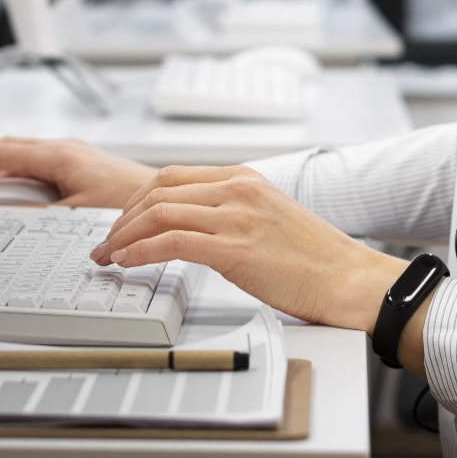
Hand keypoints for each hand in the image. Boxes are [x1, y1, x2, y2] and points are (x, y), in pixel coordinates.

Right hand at [0, 137, 153, 208]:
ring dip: (1, 179)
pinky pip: (40, 168)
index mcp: (58, 155)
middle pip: (8, 152)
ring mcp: (73, 156)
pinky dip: (21, 183)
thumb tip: (5, 216)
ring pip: (24, 160)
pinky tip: (19, 204)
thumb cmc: (128, 204)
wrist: (164, 202)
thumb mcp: (74, 215)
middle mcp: (64, 149)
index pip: (1, 152)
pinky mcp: (81, 166)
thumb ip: (37, 214)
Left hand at [89, 164, 426, 371]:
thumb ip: (231, 213)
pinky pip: (171, 241)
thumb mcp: (268, 217)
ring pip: (158, 212)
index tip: (122, 223)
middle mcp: (236, 189)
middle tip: (106, 241)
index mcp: (243, 178)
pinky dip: (140, 250)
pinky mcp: (234, 247)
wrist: (349, 280)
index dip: (138, 200)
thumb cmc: (314, 260)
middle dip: (123, 217)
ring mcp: (235, 216)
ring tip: (109, 256)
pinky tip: (128, 262)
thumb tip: (190, 229)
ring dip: (124, 236)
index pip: (172, 177)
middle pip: (158, 190)